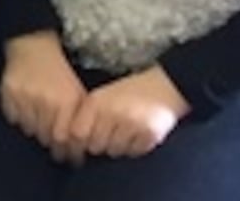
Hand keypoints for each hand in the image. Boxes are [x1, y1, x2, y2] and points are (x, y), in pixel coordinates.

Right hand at [0, 33, 86, 159]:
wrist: (33, 45)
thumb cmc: (59, 71)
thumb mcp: (77, 92)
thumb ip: (80, 118)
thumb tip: (79, 147)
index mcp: (65, 101)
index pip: (64, 138)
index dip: (66, 151)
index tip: (67, 156)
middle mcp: (44, 101)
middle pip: (46, 137)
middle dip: (51, 142)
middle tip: (53, 143)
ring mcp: (24, 97)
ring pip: (29, 130)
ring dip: (36, 131)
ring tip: (40, 123)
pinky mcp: (7, 93)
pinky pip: (13, 119)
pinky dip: (20, 120)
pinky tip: (26, 112)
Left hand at [70, 67, 189, 158]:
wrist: (165, 86)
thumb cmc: (130, 91)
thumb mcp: (103, 95)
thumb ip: (88, 114)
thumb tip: (73, 141)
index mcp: (97, 101)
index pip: (77, 133)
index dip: (78, 143)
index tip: (82, 145)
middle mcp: (112, 112)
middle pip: (95, 146)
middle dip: (99, 145)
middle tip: (109, 135)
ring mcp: (132, 124)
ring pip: (114, 151)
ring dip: (117, 147)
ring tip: (125, 132)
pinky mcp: (150, 134)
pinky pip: (134, 153)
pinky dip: (134, 148)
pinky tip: (138, 134)